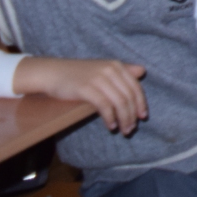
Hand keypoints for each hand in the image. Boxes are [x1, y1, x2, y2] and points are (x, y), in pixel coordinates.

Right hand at [15, 57, 147, 135]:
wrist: (53, 72)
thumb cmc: (78, 74)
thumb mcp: (102, 68)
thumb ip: (122, 71)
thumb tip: (142, 71)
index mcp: (117, 65)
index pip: (135, 87)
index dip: (141, 103)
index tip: (143, 117)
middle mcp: (111, 70)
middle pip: (128, 96)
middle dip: (132, 115)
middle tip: (131, 129)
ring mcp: (99, 79)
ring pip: (119, 102)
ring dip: (123, 119)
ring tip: (123, 130)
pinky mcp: (86, 88)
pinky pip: (104, 106)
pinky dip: (110, 118)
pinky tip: (110, 126)